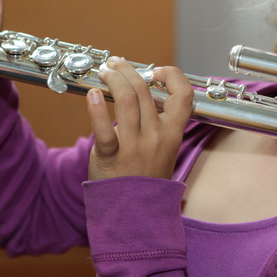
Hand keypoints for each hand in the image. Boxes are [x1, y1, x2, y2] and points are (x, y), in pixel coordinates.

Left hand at [86, 58, 193, 180]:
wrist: (135, 213)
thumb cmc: (145, 177)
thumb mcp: (164, 149)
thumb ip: (158, 123)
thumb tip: (145, 93)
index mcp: (173, 133)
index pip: (183, 95)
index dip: (172, 75)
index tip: (156, 71)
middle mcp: (156, 136)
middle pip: (144, 90)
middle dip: (127, 70)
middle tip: (115, 63)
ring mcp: (135, 146)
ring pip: (127, 99)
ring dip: (113, 79)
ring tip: (104, 73)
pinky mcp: (111, 156)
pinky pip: (103, 129)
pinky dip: (96, 107)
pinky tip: (92, 94)